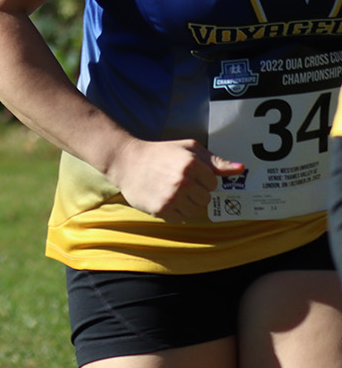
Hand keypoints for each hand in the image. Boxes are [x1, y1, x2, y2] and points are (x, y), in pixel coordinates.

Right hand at [107, 138, 245, 221]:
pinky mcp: (161, 209)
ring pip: (194, 211)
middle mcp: (183, 181)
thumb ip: (216, 161)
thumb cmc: (160, 153)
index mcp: (192, 164)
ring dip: (186, 204)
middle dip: (195, 192)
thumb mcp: (188, 149)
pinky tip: (164, 198)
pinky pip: (180, 218)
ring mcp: (172, 197)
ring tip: (171, 191)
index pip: (213, 183)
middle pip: (205, 199)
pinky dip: (174, 212)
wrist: (126, 161)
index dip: (202, 179)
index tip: (188, 174)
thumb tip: (241, 169)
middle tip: (178, 183)